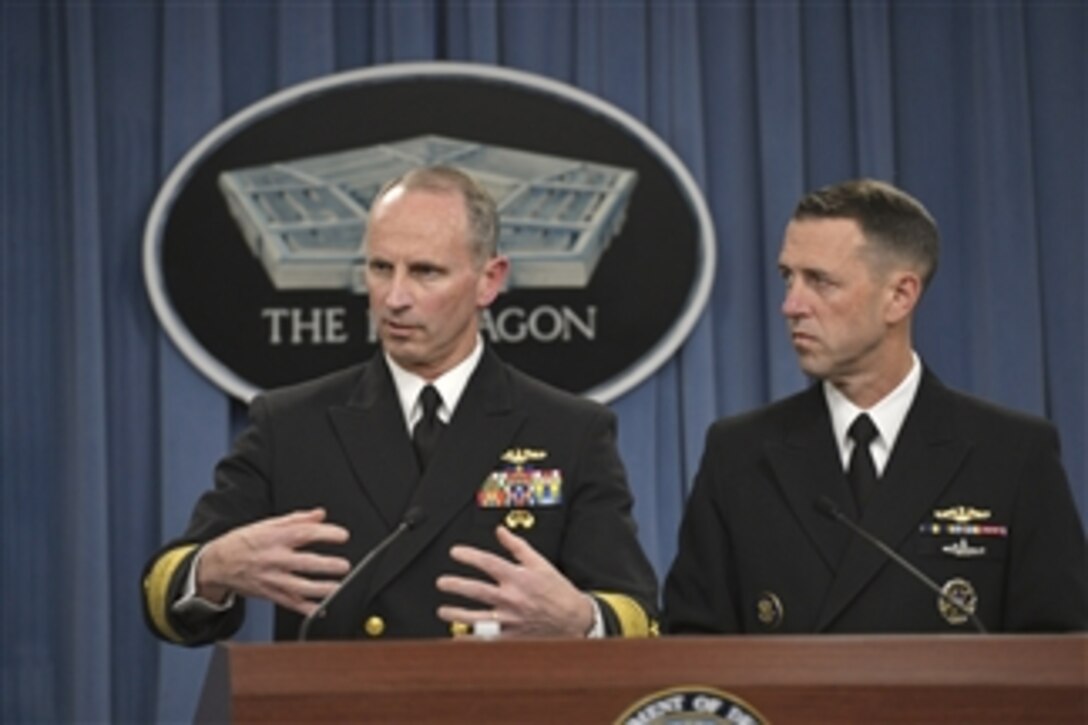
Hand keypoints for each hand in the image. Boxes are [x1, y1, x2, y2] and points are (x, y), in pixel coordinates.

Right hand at [197, 508, 350, 616]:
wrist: (217, 564)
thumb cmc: (243, 542)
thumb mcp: (267, 524)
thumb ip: (297, 519)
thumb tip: (320, 514)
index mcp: (275, 538)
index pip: (304, 533)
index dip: (326, 534)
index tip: (343, 536)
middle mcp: (275, 559)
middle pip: (305, 563)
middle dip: (327, 565)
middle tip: (344, 565)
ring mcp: (272, 579)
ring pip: (300, 587)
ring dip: (321, 589)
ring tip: (337, 587)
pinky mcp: (270, 594)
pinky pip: (291, 603)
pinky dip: (307, 609)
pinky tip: (321, 608)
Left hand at [435, 526, 594, 637]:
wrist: (574, 618)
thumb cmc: (557, 590)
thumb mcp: (540, 563)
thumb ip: (517, 546)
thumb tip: (500, 531)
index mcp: (518, 578)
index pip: (488, 563)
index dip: (469, 556)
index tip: (455, 552)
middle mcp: (512, 598)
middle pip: (478, 591)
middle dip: (456, 586)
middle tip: (441, 583)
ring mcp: (511, 619)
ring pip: (478, 618)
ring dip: (458, 615)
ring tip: (442, 612)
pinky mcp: (513, 635)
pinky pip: (489, 639)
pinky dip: (473, 640)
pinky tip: (459, 638)